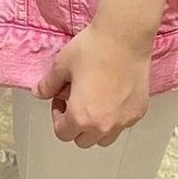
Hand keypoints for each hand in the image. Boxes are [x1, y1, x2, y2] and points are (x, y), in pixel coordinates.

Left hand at [32, 24, 150, 147]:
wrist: (124, 37)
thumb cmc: (92, 49)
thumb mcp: (62, 64)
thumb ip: (48, 84)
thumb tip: (39, 93)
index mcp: (81, 117)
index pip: (62, 133)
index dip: (57, 115)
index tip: (60, 97)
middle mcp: (103, 126)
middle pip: (83, 140)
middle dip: (75, 124)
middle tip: (75, 99)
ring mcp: (123, 121)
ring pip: (104, 137)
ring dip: (95, 126)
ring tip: (94, 100)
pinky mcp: (138, 112)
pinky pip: (121, 124)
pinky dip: (114, 117)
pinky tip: (112, 94)